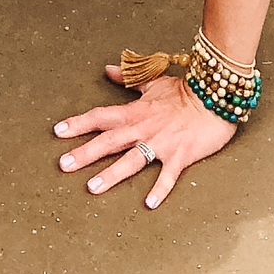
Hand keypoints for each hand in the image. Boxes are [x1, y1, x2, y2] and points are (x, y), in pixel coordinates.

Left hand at [54, 68, 235, 209]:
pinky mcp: (180, 155)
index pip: (101, 116)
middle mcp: (144, 127)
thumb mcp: (154, 81)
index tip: (58, 131)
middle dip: (85, 152)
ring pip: (132, 159)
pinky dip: (160, 188)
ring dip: (112, 174)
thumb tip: (108, 69)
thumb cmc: (184, 91)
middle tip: (63, 165)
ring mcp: (161, 143)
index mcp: (136, 111)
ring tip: (92, 188)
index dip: (79, 123)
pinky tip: (149, 204)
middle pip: (109, 141)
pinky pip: (168, 174)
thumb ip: (129, 79)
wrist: (215, 97)